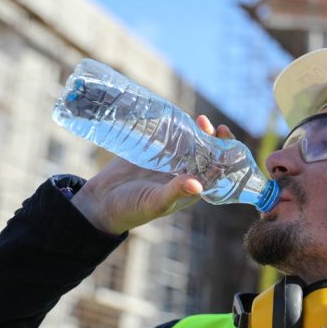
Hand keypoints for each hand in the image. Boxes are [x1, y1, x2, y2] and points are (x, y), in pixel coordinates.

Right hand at [71, 115, 234, 234]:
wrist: (101, 202)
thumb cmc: (132, 209)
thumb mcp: (155, 203)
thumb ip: (175, 193)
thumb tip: (198, 185)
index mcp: (191, 188)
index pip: (216, 171)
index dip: (225, 158)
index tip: (225, 146)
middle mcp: (184, 173)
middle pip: (206, 153)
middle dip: (213, 140)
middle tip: (211, 126)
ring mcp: (170, 161)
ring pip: (191, 143)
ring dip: (198, 132)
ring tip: (201, 120)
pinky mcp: (154, 151)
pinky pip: (170, 137)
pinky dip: (177, 128)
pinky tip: (180, 118)